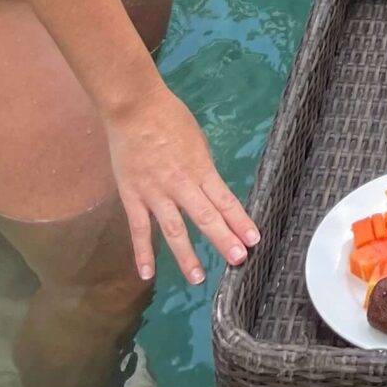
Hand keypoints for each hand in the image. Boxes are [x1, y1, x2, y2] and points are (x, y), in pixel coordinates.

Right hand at [106, 84, 258, 286]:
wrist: (134, 108)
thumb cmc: (170, 118)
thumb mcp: (197, 140)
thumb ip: (202, 168)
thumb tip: (209, 190)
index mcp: (200, 168)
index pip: (225, 199)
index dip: (240, 220)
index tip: (253, 239)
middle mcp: (181, 184)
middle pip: (205, 216)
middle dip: (223, 239)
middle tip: (238, 261)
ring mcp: (155, 193)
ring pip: (173, 230)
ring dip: (186, 255)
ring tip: (198, 278)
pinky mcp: (132, 196)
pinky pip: (138, 228)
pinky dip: (142, 252)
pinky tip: (147, 274)